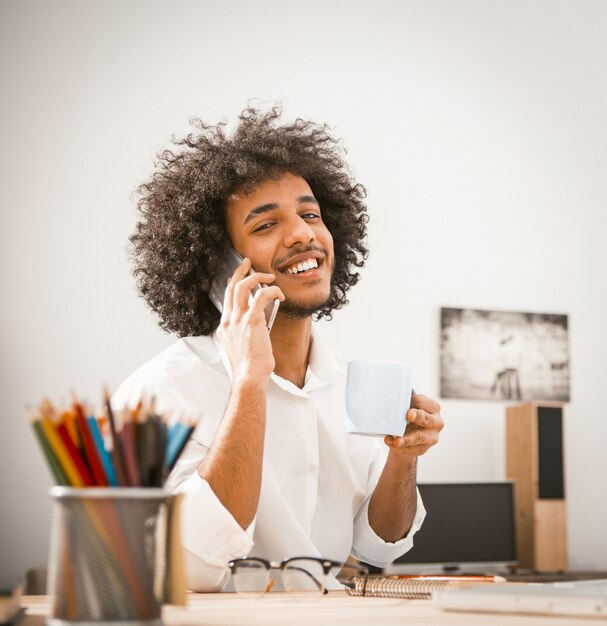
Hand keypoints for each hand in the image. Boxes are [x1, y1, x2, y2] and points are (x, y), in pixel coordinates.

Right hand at [216, 258, 283, 383]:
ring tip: (269, 276)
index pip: (226, 299)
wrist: (248, 377)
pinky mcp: (251, 321)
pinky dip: (271, 291)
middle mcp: (229, 320)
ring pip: (242, 286)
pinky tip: (279, 294)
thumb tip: (258, 329)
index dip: (232, 284)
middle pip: (231, 287)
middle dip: (239, 272)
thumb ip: (244, 336)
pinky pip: (261, 296)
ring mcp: (238, 320)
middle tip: (247, 263)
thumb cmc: (249, 369)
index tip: (238, 278)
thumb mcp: (241, 349)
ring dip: (256, 277)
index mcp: (225, 327)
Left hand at [384, 394, 443, 457]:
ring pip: (419, 437)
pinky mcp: (423, 449)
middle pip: (427, 418)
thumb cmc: (411, 416)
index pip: (422, 402)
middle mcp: (437, 422)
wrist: (411, 436)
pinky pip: (410, 448)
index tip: (405, 400)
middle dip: (417, 416)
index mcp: (434, 408)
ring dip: (407, 439)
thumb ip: (405, 405)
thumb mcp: (410, 408)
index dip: (413, 401)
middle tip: (408, 415)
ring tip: (397, 440)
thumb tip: (391, 403)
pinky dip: (400, 446)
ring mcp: (431, 437)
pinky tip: (391, 442)